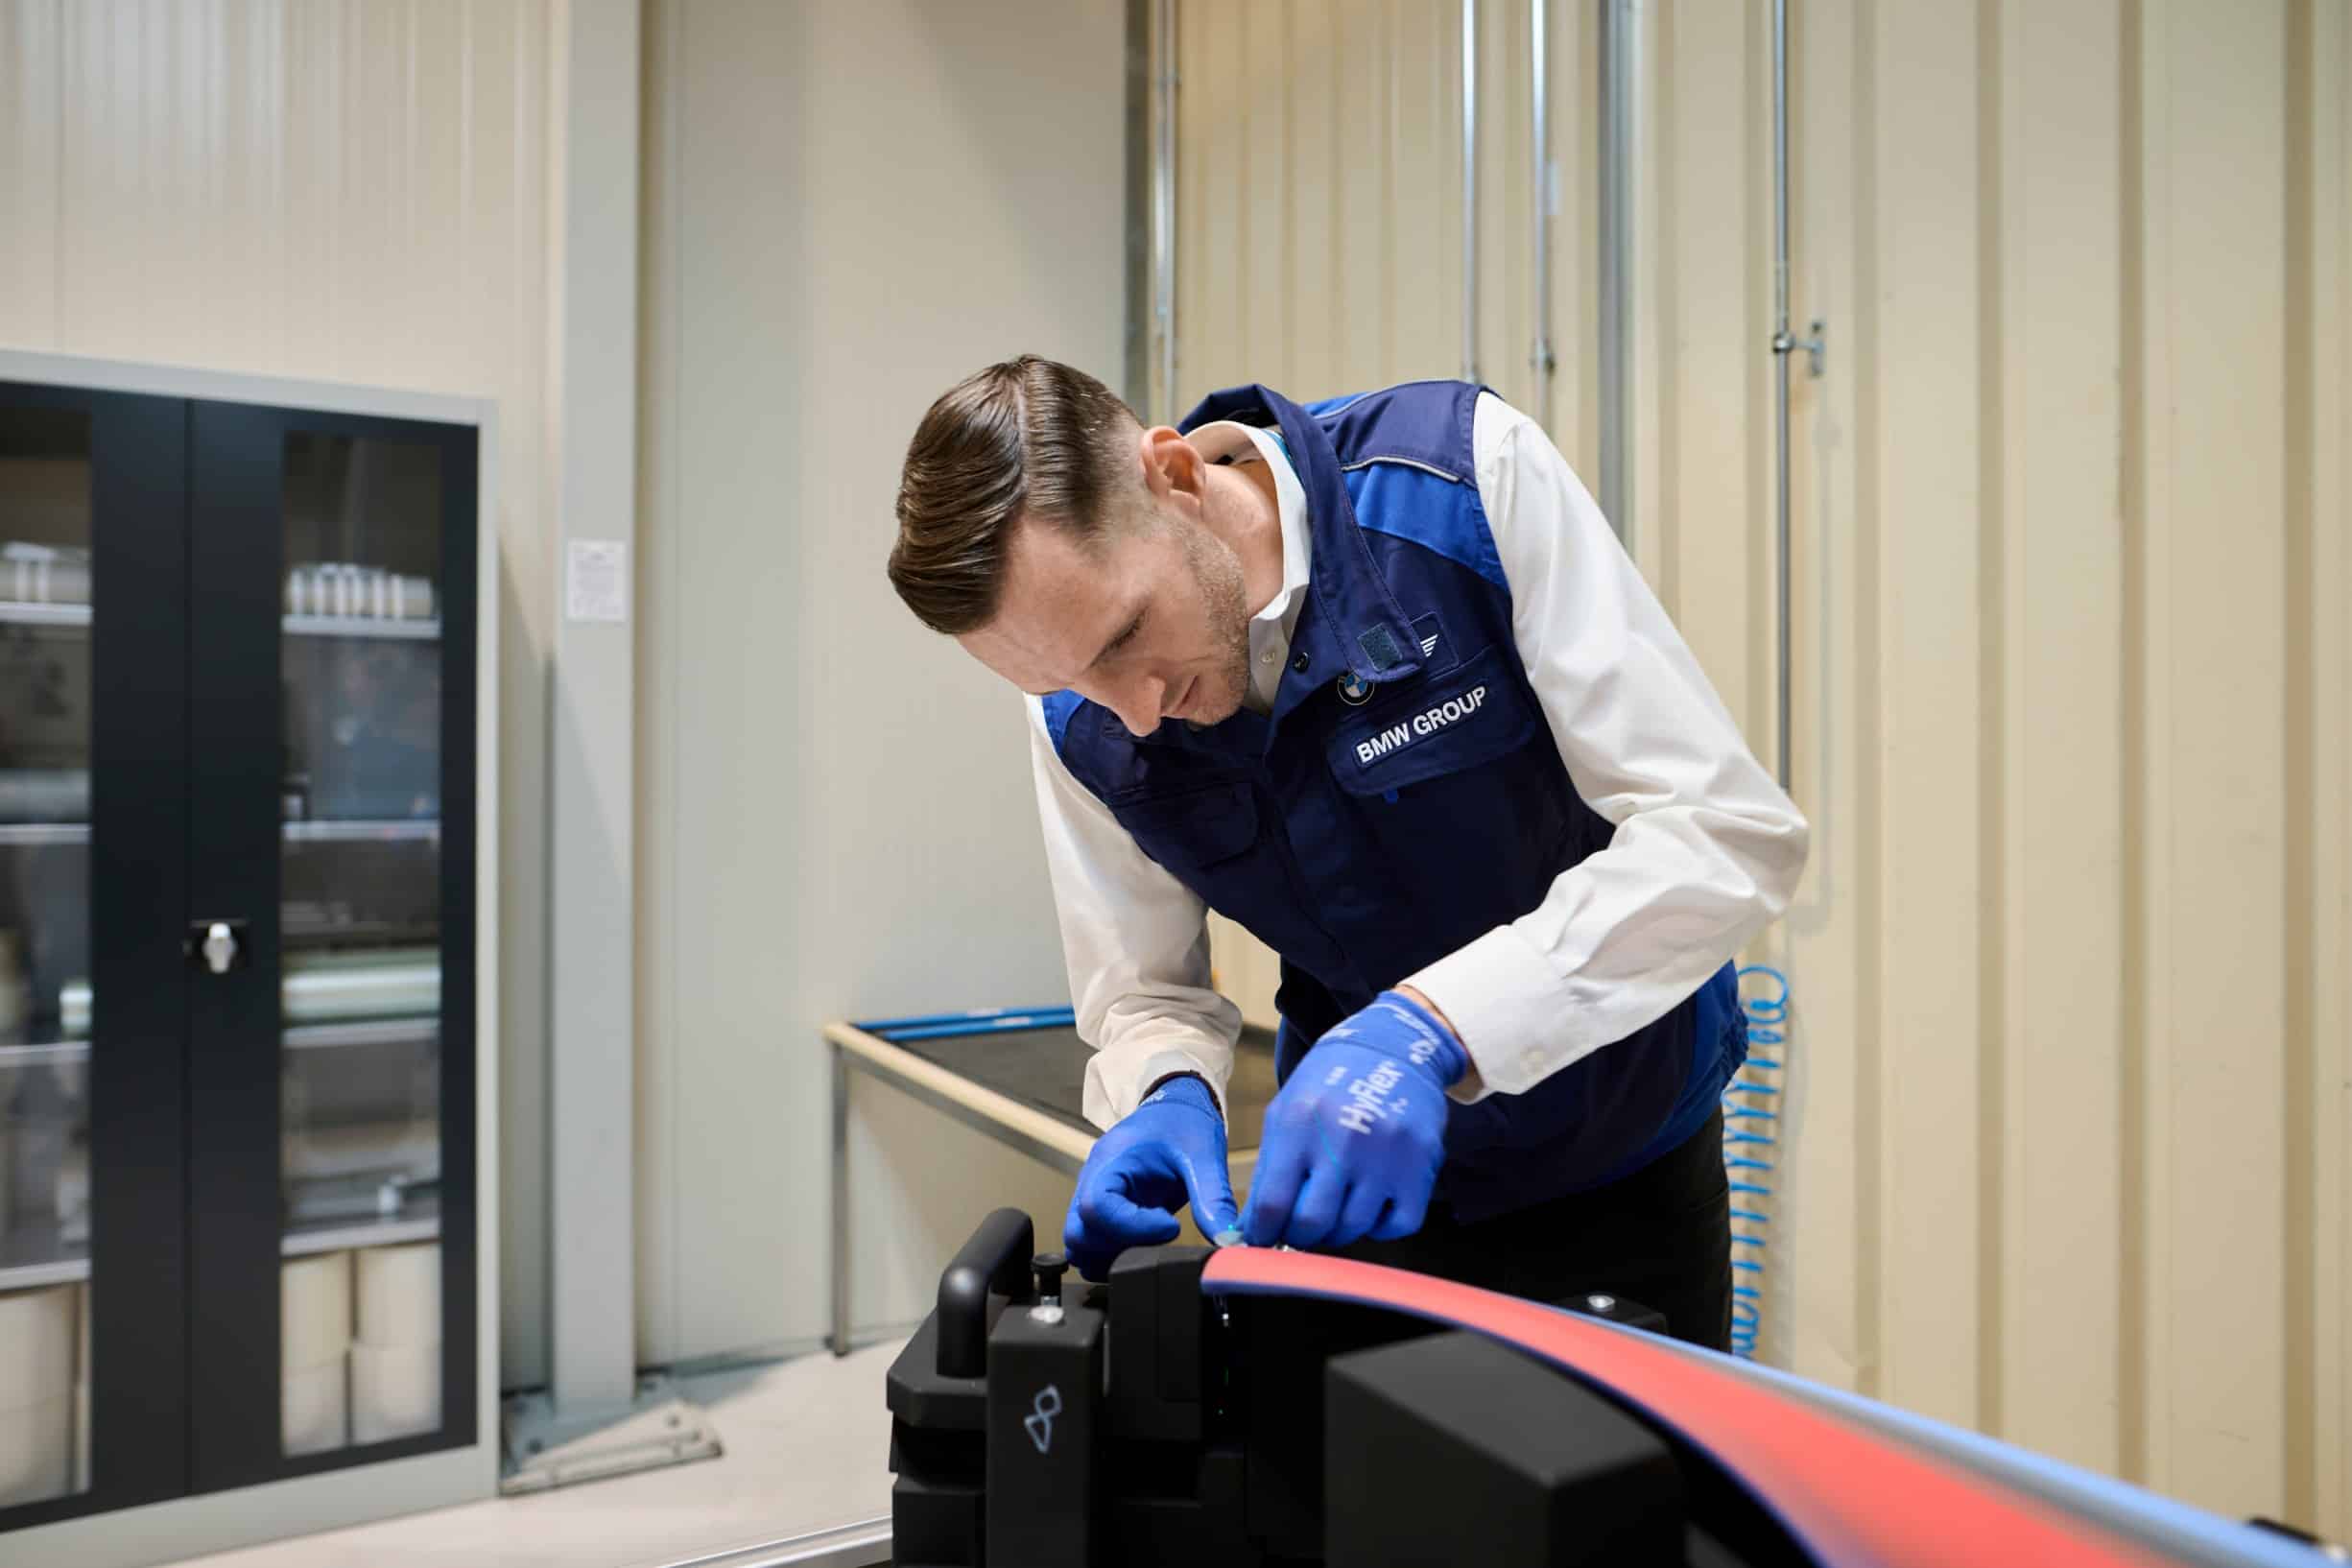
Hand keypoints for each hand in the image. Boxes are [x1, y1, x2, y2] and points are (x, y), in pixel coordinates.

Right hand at [1064, 1075, 1238, 1280]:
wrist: (1176, 1105)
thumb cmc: (1185, 1122)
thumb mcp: (1205, 1156)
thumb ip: (1213, 1199)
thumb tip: (1228, 1241)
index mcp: (1111, 1161)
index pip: (1096, 1208)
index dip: (1133, 1227)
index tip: (1171, 1225)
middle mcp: (1092, 1179)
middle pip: (1078, 1233)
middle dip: (1118, 1247)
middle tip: (1159, 1237)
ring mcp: (1093, 1194)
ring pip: (1079, 1243)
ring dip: (1111, 1255)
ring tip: (1152, 1241)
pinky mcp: (1104, 1208)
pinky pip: (1091, 1241)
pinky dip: (1110, 1254)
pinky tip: (1144, 1243)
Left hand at [1241, 990, 1466, 1249]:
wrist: (1393, 1051)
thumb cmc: (1329, 1087)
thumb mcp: (1285, 1113)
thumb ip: (1268, 1172)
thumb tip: (1250, 1231)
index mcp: (1301, 1123)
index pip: (1273, 1203)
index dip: (1262, 1233)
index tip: (1263, 1239)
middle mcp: (1344, 1139)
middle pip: (1312, 1223)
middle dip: (1299, 1235)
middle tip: (1300, 1228)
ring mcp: (1387, 1155)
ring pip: (1354, 1228)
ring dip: (1338, 1230)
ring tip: (1335, 1209)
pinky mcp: (1421, 1167)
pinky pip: (1397, 1226)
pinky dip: (1379, 1227)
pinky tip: (1370, 1205)